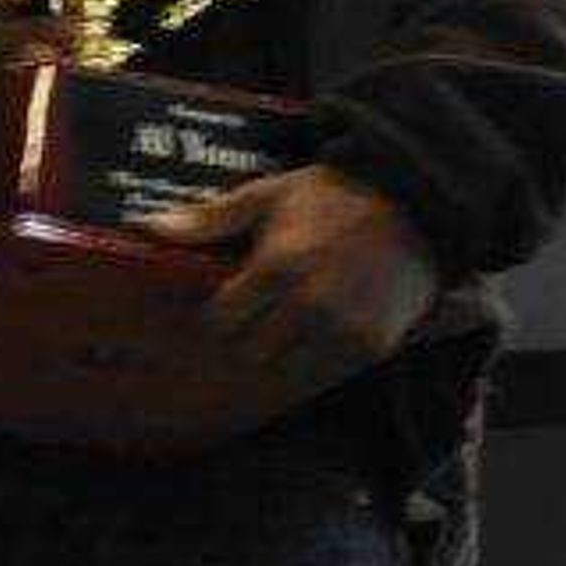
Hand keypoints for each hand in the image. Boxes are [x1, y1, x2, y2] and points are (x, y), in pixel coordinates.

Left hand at [133, 166, 439, 393]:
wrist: (417, 205)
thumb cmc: (335, 197)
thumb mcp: (270, 196)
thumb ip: (210, 219)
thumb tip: (148, 228)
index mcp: (277, 269)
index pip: (220, 322)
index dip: (217, 314)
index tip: (224, 302)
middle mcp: (308, 306)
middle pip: (248, 353)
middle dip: (244, 335)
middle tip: (256, 312)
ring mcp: (342, 330)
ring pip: (284, 368)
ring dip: (279, 350)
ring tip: (290, 318)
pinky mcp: (370, 346)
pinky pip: (324, 368)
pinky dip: (317, 354)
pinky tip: (324, 323)